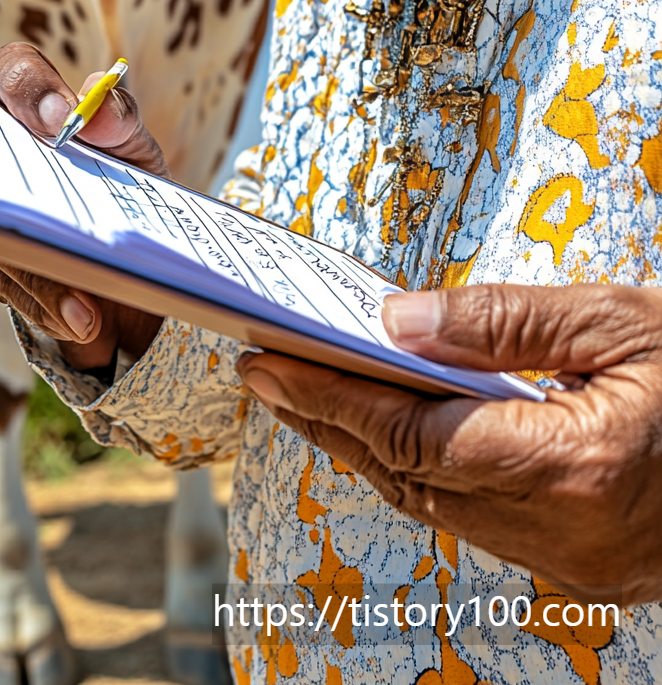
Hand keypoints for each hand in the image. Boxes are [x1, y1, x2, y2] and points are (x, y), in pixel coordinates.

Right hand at [0, 43, 163, 369]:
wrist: (135, 277)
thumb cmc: (126, 194)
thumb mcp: (137, 158)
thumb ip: (121, 124)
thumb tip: (97, 109)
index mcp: (34, 106)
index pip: (13, 73)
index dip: (27, 86)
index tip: (59, 122)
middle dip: (4, 176)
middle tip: (56, 219)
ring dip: (32, 266)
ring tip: (88, 302)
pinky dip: (38, 298)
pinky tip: (78, 315)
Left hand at [236, 284, 661, 604]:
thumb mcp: (621, 321)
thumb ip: (505, 320)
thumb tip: (398, 319)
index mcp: (579, 465)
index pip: (415, 435)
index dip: (331, 398)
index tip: (267, 362)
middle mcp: (566, 531)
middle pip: (410, 478)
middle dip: (328, 422)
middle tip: (266, 371)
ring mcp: (574, 563)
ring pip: (436, 508)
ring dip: (368, 450)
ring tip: (314, 393)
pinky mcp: (582, 568)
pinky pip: (475, 521)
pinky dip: (422, 474)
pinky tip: (397, 436)